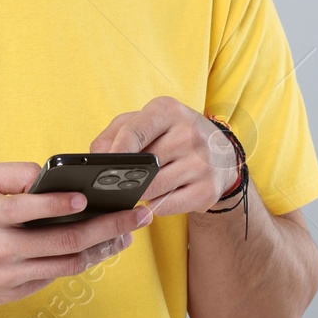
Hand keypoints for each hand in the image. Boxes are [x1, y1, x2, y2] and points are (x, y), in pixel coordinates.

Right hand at [0, 163, 148, 306]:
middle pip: (65, 241)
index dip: (63, 204)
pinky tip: (97, 247)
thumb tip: (50, 174)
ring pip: (67, 264)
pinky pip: (53, 276)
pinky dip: (77, 261)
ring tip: (127, 235)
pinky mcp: (11, 293)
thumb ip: (12, 174)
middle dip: (109, 227)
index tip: (90, 197)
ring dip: (102, 249)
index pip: (31, 209)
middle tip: (138, 215)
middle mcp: (0, 250)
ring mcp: (8, 277)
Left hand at [89, 97, 238, 219]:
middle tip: (110, 184)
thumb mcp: (146, 121)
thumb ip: (114, 133)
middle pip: (144, 165)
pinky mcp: (207, 189)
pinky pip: (167, 205)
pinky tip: (153, 199)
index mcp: (168, 111)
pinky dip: (154, 206)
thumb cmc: (172, 134)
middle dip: (123, 178)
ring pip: (154, 188)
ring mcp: (201, 163)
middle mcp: (189, 134)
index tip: (101, 167)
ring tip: (133, 189)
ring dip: (138, 193)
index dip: (116, 151)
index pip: (136, 131)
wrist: (221, 153)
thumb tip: (96, 156)